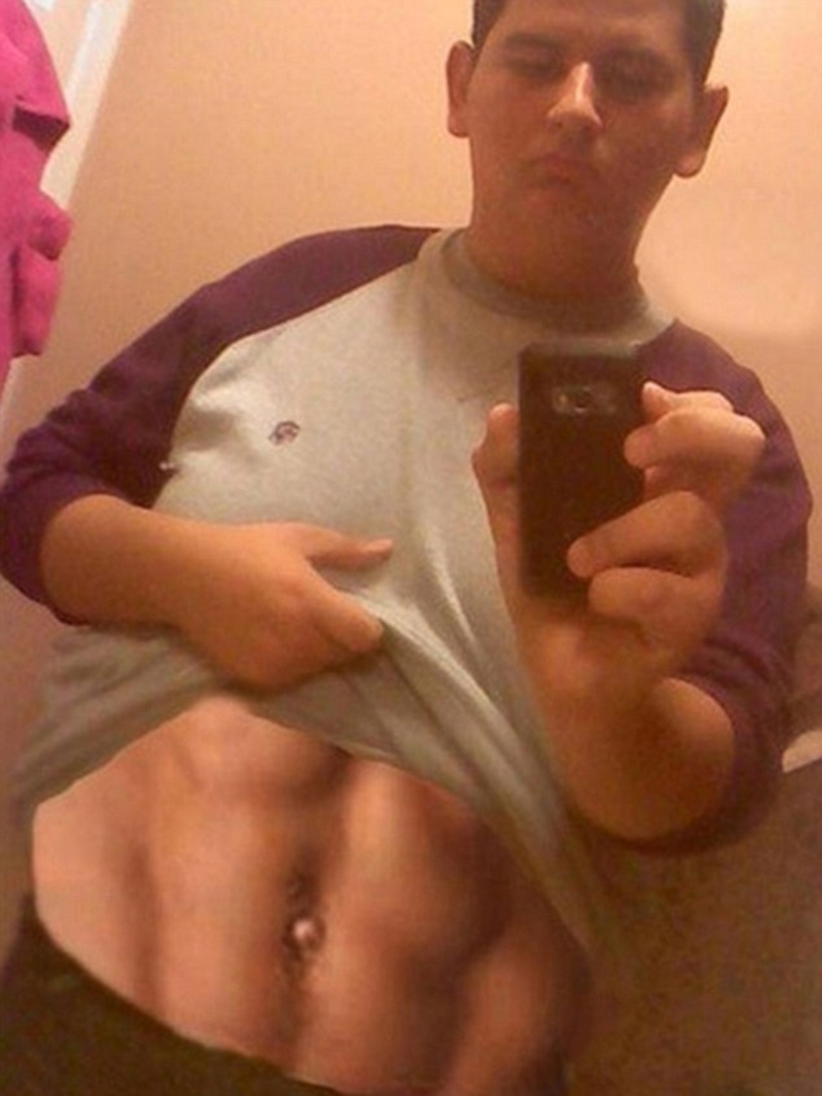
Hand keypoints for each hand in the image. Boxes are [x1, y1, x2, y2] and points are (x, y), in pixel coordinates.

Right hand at [166, 521, 391, 689]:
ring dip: (320, 655)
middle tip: (326, 619)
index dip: (370, 628)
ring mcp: (275, 664)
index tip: (358, 615)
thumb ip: (345, 550)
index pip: (366, 637)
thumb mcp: (298, 538)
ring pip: (321, 671)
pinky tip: (276, 640)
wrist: (184, 576)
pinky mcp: (255, 680)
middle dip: (345, 641)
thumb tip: (388, 550)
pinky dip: (293, 667)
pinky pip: (293, 681)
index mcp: (312, 602)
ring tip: (298, 628)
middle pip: (347, 656)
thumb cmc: (245, 548)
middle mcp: (298, 639)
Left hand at [473, 383, 764, 705]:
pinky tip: (595, 598)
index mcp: (658, 482)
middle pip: (738, 446)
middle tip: (631, 452)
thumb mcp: (515, 522)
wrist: (564, 673)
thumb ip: (504, 468)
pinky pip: (662, 590)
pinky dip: (615, 590)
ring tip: (577, 559)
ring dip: (618, 532)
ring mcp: (699, 566)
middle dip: (688, 432)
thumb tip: (504, 416)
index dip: (686, 401)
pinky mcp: (692, 617)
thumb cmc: (553, 587)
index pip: (709, 418)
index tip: (638, 402)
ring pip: (688, 517)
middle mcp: (691, 514)